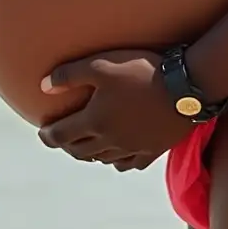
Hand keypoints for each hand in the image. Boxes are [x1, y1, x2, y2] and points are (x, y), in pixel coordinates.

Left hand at [37, 49, 193, 171]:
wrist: (185, 87)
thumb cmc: (141, 72)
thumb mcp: (102, 64)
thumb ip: (70, 74)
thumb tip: (43, 86)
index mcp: (94, 122)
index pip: (60, 135)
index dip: (47, 134)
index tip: (42, 131)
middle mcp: (109, 141)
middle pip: (79, 151)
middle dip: (65, 145)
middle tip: (60, 138)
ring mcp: (132, 148)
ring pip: (102, 159)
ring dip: (89, 154)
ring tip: (86, 145)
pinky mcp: (152, 151)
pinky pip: (129, 164)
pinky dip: (118, 161)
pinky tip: (118, 155)